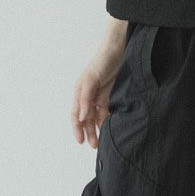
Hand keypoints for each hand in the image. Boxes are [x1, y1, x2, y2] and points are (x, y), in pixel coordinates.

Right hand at [70, 27, 126, 148]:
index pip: (75, 115)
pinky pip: (106, 112)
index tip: (80, 141)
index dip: (77, 128)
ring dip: (98, 129)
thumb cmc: (101, 61)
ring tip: (103, 141)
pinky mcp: (109, 96)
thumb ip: (85, 99)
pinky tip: (110, 128)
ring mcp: (98, 97)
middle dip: (89, 133)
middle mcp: (87, 96)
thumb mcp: (91, 80)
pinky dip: (107, 120)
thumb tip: (81, 118)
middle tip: (95, 145)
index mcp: (79, 92)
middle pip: (86, 119)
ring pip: (96, 118)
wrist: (119, 50)